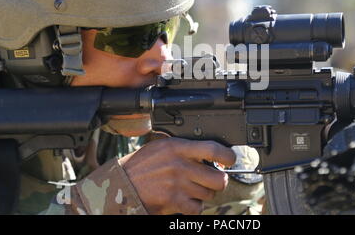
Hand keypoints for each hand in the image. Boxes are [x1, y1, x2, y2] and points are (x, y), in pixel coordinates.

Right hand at [119, 137, 235, 214]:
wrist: (122, 183)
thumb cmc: (142, 164)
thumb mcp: (162, 146)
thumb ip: (184, 147)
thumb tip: (209, 151)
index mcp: (178, 147)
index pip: (212, 149)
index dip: (228, 155)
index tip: (231, 159)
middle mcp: (180, 166)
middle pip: (218, 178)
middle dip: (219, 181)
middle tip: (214, 179)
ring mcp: (178, 185)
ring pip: (209, 194)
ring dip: (204, 193)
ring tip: (192, 188)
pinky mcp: (174, 202)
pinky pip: (197, 208)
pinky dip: (194, 206)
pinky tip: (186, 200)